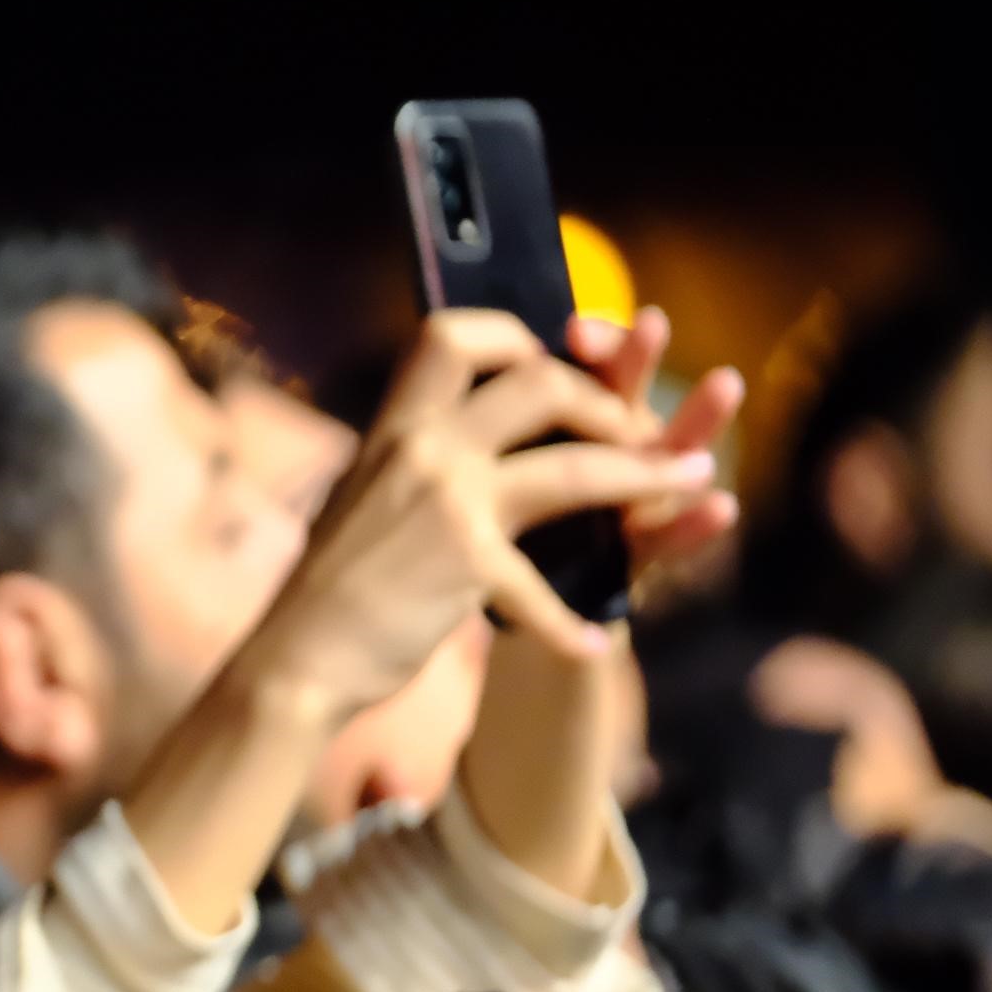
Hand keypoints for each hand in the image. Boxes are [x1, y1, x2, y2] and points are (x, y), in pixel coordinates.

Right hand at [239, 310, 711, 715]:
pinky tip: (593, 644)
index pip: (453, 335)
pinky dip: (573, 624)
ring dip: (649, 475)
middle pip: (538, 382)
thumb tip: (459, 431)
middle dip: (606, 401)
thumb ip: (412, 457)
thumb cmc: (330, 585)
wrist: (294, 657)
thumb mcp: (364, 493)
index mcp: (393, 425)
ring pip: (576, 467)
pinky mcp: (468, 565)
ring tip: (696, 477)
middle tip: (641, 429)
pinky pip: (546, 589)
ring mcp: (448, 503)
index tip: (554, 360)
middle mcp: (421, 448)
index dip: (517, 337)